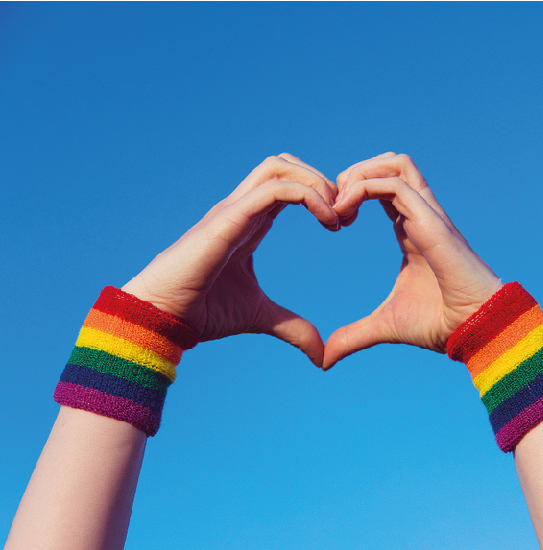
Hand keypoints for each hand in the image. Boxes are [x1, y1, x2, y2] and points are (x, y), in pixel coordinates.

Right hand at [121, 154, 338, 366]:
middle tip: (344, 215)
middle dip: (322, 181)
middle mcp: (241, 209)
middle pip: (285, 165)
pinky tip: (327, 223)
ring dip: (317, 183)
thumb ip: (293, 328)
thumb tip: (321, 355)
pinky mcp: (227, 219)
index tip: (342, 225)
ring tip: (336, 217)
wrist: (162, 317)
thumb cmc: (201, 312)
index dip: (320, 196)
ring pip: (279, 167)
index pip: (287, 186)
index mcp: (249, 223)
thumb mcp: (261, 317)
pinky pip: (274, 190)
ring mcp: (232, 210)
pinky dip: (308, 196)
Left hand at [322, 153, 502, 368]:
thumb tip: (324, 358)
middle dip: (355, 173)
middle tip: (333, 205)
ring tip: (339, 204)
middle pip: (390, 164)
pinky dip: (364, 188)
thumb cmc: (442, 324)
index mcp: (412, 231)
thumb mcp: (385, 327)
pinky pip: (396, 185)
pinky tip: (346, 215)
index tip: (333, 221)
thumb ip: (354, 336)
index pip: (384, 188)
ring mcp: (430, 215)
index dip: (354, 193)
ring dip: (360, 174)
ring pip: (396, 163)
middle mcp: (422, 216)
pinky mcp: (432, 222)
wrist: (477, 330)